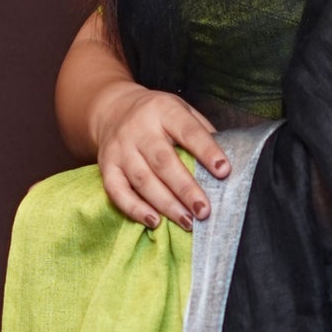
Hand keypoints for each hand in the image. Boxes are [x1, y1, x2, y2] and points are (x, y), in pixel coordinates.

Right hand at [92, 79, 230, 229]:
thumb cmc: (157, 116)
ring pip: (143, 180)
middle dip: (185, 188)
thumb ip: (202, 132)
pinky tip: (154, 221)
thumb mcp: (181, 110)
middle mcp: (139, 129)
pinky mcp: (107, 167)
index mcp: (164, 110)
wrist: (112, 110)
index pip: (188, 131)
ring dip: (165, 204)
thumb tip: (225, 164)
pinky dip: (134, 209)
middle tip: (204, 210)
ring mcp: (120, 149)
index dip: (206, 151)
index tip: (224, 171)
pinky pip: (117, 191)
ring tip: (187, 222)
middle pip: (163, 161)